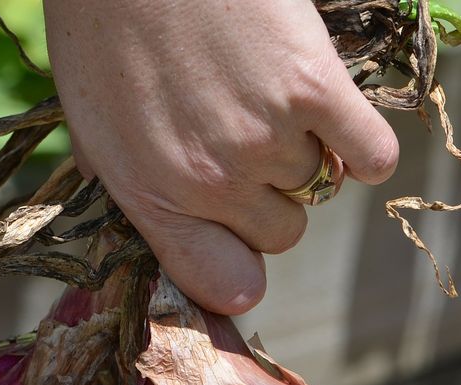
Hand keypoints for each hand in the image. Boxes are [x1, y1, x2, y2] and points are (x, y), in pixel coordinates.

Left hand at [43, 0, 399, 313]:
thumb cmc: (102, 25)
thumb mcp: (90, 122)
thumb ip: (125, 184)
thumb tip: (149, 231)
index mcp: (149, 196)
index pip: (221, 283)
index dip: (239, 271)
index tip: (243, 247)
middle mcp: (210, 182)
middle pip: (282, 235)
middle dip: (271, 199)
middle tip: (250, 145)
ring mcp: (264, 137)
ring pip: (318, 185)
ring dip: (305, 151)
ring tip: (269, 99)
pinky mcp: (313, 87)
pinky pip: (370, 155)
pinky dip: (362, 146)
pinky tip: (333, 116)